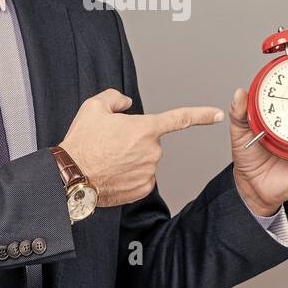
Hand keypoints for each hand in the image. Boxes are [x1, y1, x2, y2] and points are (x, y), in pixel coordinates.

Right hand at [59, 88, 222, 208]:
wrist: (70, 176)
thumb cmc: (82, 142)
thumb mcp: (94, 107)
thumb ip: (114, 98)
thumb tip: (125, 104)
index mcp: (145, 128)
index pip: (179, 118)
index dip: (201, 114)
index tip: (217, 114)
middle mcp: (152, 151)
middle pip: (149, 141)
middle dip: (133, 141)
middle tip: (109, 144)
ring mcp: (148, 172)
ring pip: (144, 160)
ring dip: (130, 159)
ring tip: (107, 159)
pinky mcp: (142, 189)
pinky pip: (141, 178)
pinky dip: (129, 175)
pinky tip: (112, 173)